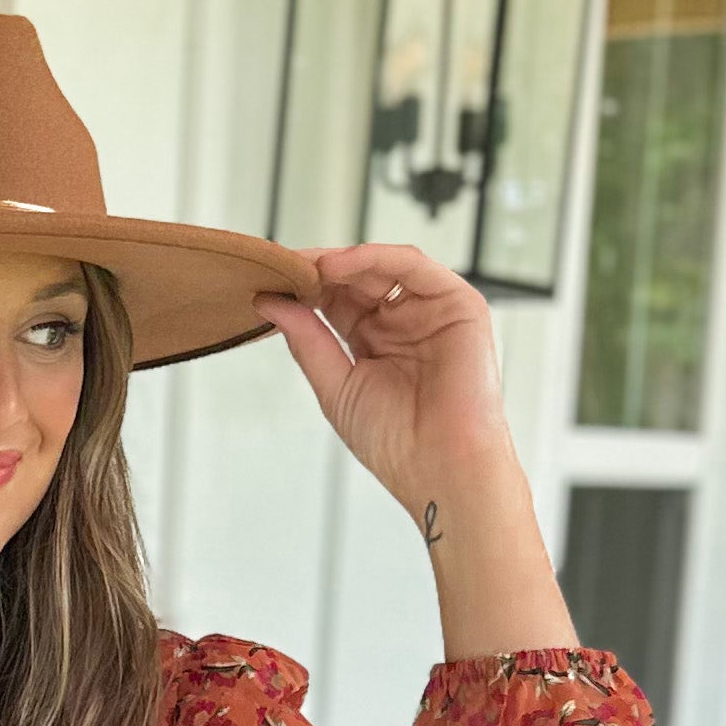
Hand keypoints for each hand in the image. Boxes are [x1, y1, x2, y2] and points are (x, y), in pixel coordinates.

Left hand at [255, 243, 571, 661]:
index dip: (303, 289)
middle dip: (317, 269)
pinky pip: (412, 265)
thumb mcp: (336, 387)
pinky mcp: (457, 304)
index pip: (335, 301)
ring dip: (341, 260)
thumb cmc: (397, 443)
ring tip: (305, 266)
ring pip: (383, 266)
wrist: (441, 468)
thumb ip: (306, 341)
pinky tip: (337, 266)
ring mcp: (430, 310)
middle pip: (356, 279)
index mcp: (374, 343)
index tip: (267, 281)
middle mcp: (403, 322)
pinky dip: (374, 257)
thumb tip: (270, 302)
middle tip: (280, 265)